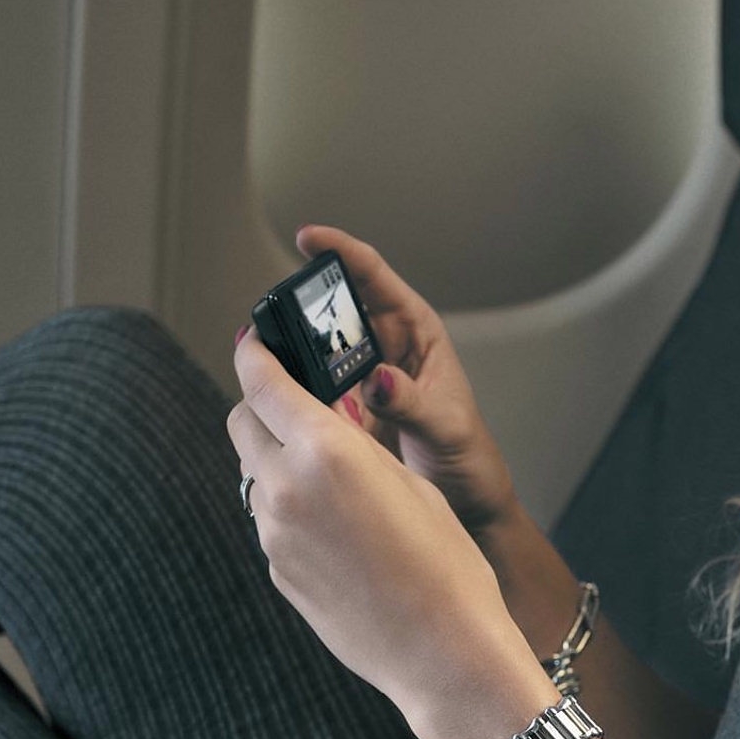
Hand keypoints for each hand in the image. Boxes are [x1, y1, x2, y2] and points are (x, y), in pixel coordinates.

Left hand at [226, 325, 547, 721]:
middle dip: (263, 404)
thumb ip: (356, 448)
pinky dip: (292, 505)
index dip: (255, 352)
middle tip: (297, 401)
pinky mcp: (277, 571)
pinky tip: (340, 525)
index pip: (263, 382)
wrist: (442, 650)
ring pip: (255, 474)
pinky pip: (271, 519)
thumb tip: (328, 432)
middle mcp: (286, 488)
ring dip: (279, 458)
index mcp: (325, 451)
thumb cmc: (446, 563)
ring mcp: (274, 534)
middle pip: (243, 423)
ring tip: (333, 471)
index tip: (255, 339)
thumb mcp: (410, 482)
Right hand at [294, 223, 517, 532]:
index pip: (374, 277)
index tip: (307, 237)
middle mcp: (385, 348)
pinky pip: (310, 391)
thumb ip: (412, 403)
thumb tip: (377, 379)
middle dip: (304, 307)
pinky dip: (293, 394)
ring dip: (294, 356)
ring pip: (316, 351)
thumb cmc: (468, 455)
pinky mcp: (343, 410)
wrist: (466, 501)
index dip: (341, 251)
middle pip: (335, 310)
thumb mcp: (447, 426)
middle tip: (276, 316)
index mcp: (417, 332)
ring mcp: (361, 378)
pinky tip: (277, 403)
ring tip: (271, 363)